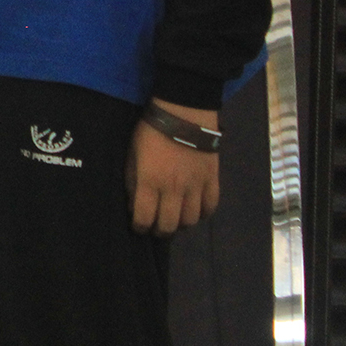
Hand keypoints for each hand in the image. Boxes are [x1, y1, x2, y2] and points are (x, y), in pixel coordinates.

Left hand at [127, 101, 220, 234]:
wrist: (184, 114)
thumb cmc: (151, 132)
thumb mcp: (132, 154)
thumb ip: (132, 180)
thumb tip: (134, 202)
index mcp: (150, 182)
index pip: (145, 218)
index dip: (140, 227)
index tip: (138, 227)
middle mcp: (174, 190)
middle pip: (169, 225)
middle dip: (160, 231)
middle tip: (156, 227)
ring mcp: (196, 187)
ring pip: (191, 220)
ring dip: (181, 223)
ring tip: (175, 218)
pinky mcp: (212, 181)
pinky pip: (210, 207)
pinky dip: (202, 213)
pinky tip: (195, 209)